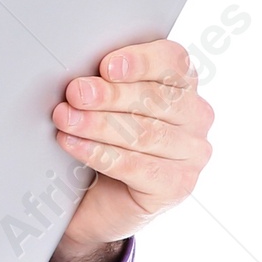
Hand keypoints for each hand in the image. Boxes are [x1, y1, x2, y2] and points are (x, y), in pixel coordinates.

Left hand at [47, 38, 213, 261]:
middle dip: (109, 95)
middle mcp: (196, 116)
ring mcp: (192, 153)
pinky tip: (74, 144)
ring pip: (144, 132)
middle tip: (75, 93)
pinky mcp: (177, 185)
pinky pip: (136, 166)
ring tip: (66, 119)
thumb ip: (105, 83)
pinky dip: (99, 153)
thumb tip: (81, 77)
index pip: (173, 62)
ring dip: (98, 124)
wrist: (99, 199)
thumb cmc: (106, 141)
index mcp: (183, 84)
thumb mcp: (107, 105)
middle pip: (156, 98)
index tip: (107, 66)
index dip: (141, 61)